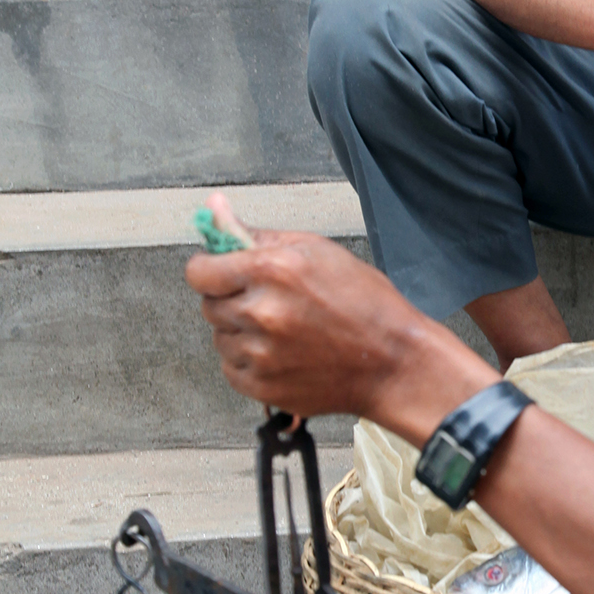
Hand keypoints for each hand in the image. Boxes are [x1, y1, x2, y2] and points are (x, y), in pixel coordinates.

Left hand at [185, 193, 485, 435]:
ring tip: (286, 331)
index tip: (221, 273)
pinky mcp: (263, 387)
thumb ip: (257, 234)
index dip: (209, 269)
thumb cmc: (365, 303)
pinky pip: (232, 368)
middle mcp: (260, 313)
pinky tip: (285, 354)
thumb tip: (213, 207)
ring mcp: (260, 354)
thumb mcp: (316, 251)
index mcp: (272, 271)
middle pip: (209, 305)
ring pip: (221, 338)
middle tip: (272, 302)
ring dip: (242, 333)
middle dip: (232, 300)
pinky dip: (250, 362)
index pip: (199, 271)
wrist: (394, 363)